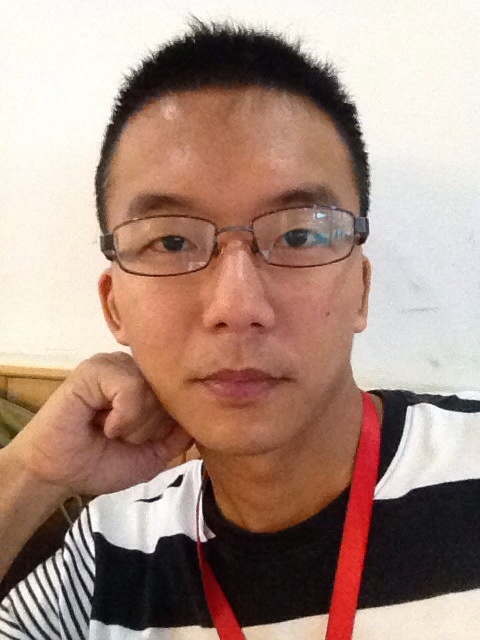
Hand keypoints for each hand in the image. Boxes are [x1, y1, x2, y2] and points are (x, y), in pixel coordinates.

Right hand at [8, 352, 193, 496]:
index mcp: (147, 384)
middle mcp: (134, 369)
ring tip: (114, 432)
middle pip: (171, 390)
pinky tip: (105, 426)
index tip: (146, 440)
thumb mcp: (153, 454)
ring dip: (137, 422)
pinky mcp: (94, 369)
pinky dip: (124, 415)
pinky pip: (131, 386)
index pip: (183, 393)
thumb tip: (207, 416)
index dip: (171, 423)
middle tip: (124, 438)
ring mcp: (114, 365)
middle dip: (153, 426)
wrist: (60, 474)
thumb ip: (179, 435)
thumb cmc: (100, 463)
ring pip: (153, 388)